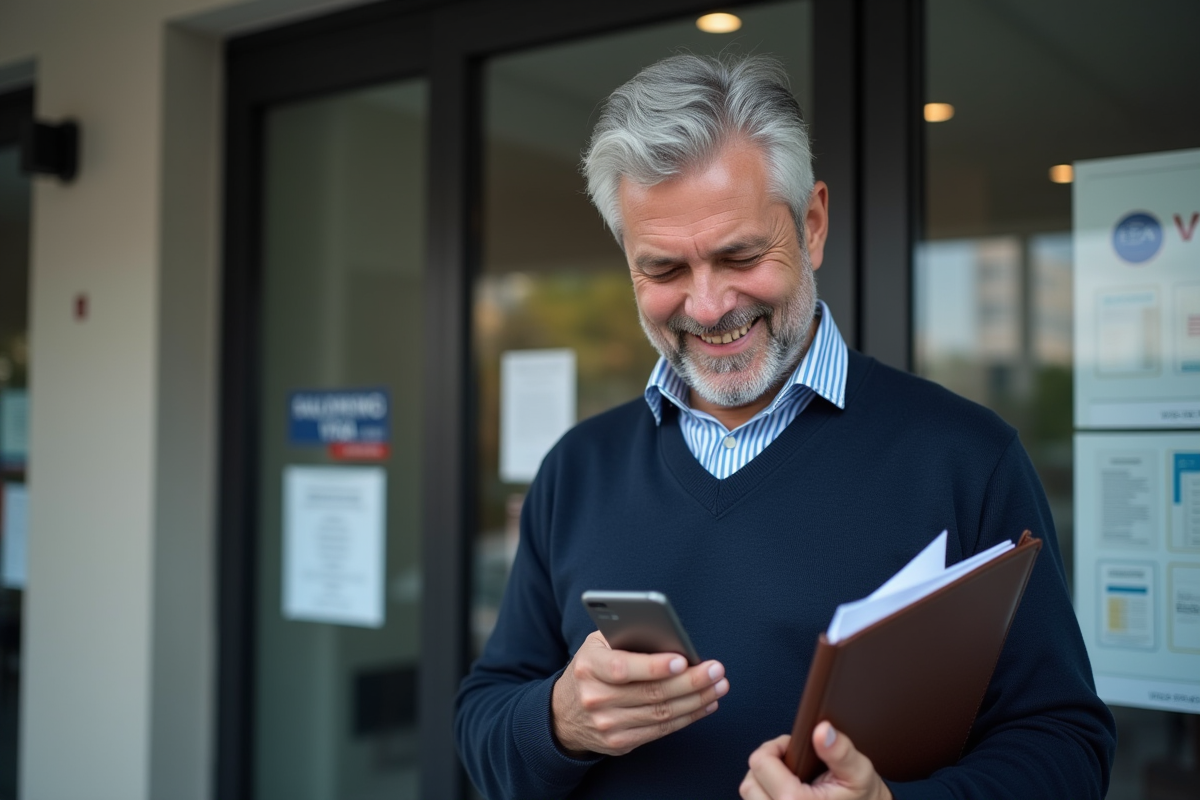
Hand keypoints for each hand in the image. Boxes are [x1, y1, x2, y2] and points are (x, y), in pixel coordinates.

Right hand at [551, 630, 728, 756]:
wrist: (564, 714)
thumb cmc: (592, 669)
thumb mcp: (598, 645)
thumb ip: (626, 637)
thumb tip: (669, 636)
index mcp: (589, 666)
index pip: (623, 668)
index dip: (654, 666)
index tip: (683, 659)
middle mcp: (595, 698)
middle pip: (651, 693)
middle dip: (690, 682)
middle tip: (716, 671)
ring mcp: (607, 725)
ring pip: (661, 714)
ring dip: (696, 700)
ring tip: (718, 686)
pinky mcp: (620, 743)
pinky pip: (661, 731)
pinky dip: (687, 717)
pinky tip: (705, 704)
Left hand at [739, 723, 891, 799]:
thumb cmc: (863, 798)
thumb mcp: (858, 771)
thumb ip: (839, 750)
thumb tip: (822, 730)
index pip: (760, 763)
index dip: (775, 747)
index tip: (792, 747)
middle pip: (750, 782)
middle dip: (766, 766)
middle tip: (790, 762)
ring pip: (751, 796)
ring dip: (764, 783)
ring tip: (790, 778)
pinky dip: (767, 796)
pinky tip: (786, 792)